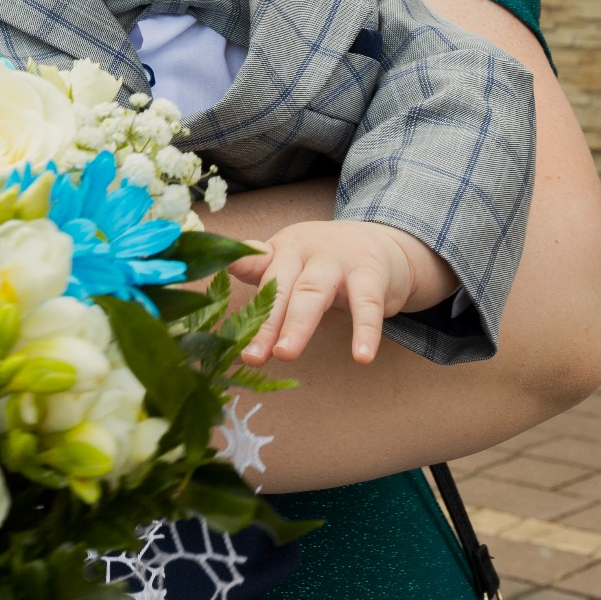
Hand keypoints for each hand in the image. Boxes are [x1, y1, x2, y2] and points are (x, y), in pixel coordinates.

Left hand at [239, 221, 455, 365]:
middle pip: (280, 287)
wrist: (386, 242)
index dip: (235, 273)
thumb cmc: (329, 264)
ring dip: (298, 324)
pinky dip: (365, 331)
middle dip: (263, 322)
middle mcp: (305, 250)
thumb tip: (231, 339)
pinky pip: (367, 304)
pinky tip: (362, 357)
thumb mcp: (296, 270)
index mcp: (282, 250)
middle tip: (250, 355)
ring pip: (313, 292)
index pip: (254, 266)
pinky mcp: (371, 273)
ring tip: (285, 354)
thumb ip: (266, 297)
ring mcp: (338, 259)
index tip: (214, 286)